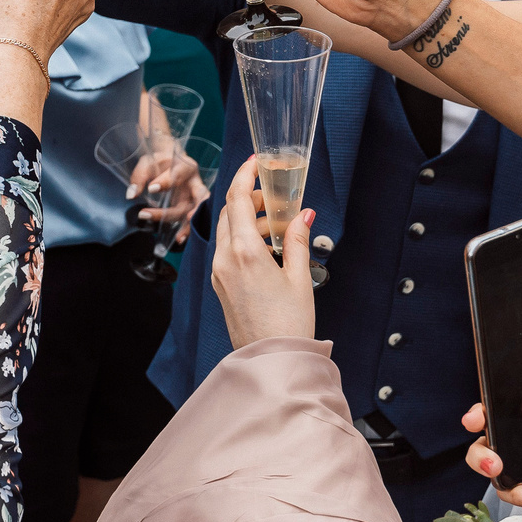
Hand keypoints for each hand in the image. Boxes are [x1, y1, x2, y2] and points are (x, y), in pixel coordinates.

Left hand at [125, 139, 202, 241]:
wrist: (169, 163)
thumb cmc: (159, 163)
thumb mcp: (147, 163)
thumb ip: (140, 176)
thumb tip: (131, 195)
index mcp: (186, 167)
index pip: (179, 174)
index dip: (166, 182)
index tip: (151, 189)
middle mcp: (195, 183)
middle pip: (199, 196)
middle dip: (189, 209)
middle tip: (183, 217)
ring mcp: (195, 198)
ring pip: (198, 212)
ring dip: (189, 225)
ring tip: (179, 237)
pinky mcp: (190, 208)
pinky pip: (192, 220)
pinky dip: (187, 230)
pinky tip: (179, 240)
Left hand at [212, 159, 313, 345]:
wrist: (271, 360)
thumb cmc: (288, 323)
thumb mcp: (298, 276)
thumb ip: (296, 239)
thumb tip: (302, 214)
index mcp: (243, 252)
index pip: (235, 199)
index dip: (244, 175)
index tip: (254, 161)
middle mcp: (224, 259)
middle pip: (227, 213)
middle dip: (246, 197)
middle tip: (271, 195)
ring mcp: (219, 274)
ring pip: (226, 232)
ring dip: (245, 219)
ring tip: (273, 222)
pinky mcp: (221, 286)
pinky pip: (226, 251)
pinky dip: (241, 239)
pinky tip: (264, 245)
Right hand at [464, 400, 521, 521]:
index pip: (519, 399)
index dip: (496, 398)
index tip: (487, 403)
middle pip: (492, 425)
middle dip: (477, 423)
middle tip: (477, 426)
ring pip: (487, 457)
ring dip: (482, 459)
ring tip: (497, 468)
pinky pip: (508, 490)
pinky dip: (519, 492)